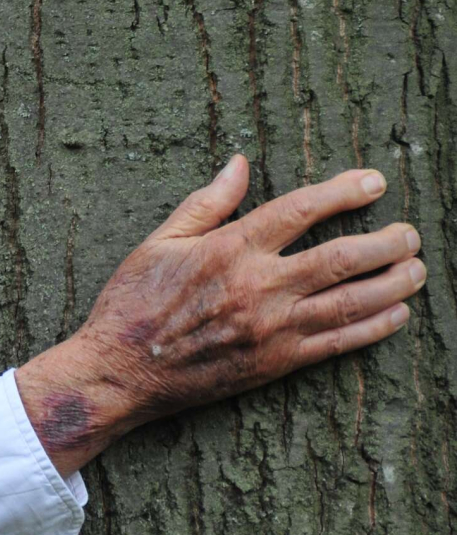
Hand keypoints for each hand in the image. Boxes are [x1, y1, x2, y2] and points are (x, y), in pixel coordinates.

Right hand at [16, 155, 424, 475]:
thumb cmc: (131, 303)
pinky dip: (373, 327)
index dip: (344, 192)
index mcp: (229, 249)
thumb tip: (239, 163)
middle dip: (386, 242)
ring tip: (416, 269)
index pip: (301, 210)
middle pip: (341, 257)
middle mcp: (258, 286)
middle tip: (409, 233)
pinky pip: (337, 343)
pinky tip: (396, 314)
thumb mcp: (158, 242)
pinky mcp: (274, 362)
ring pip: (350, 301)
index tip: (374, 182)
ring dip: (392, 283)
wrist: (119, 371)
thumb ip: (206, 203)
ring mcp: (271, 327)